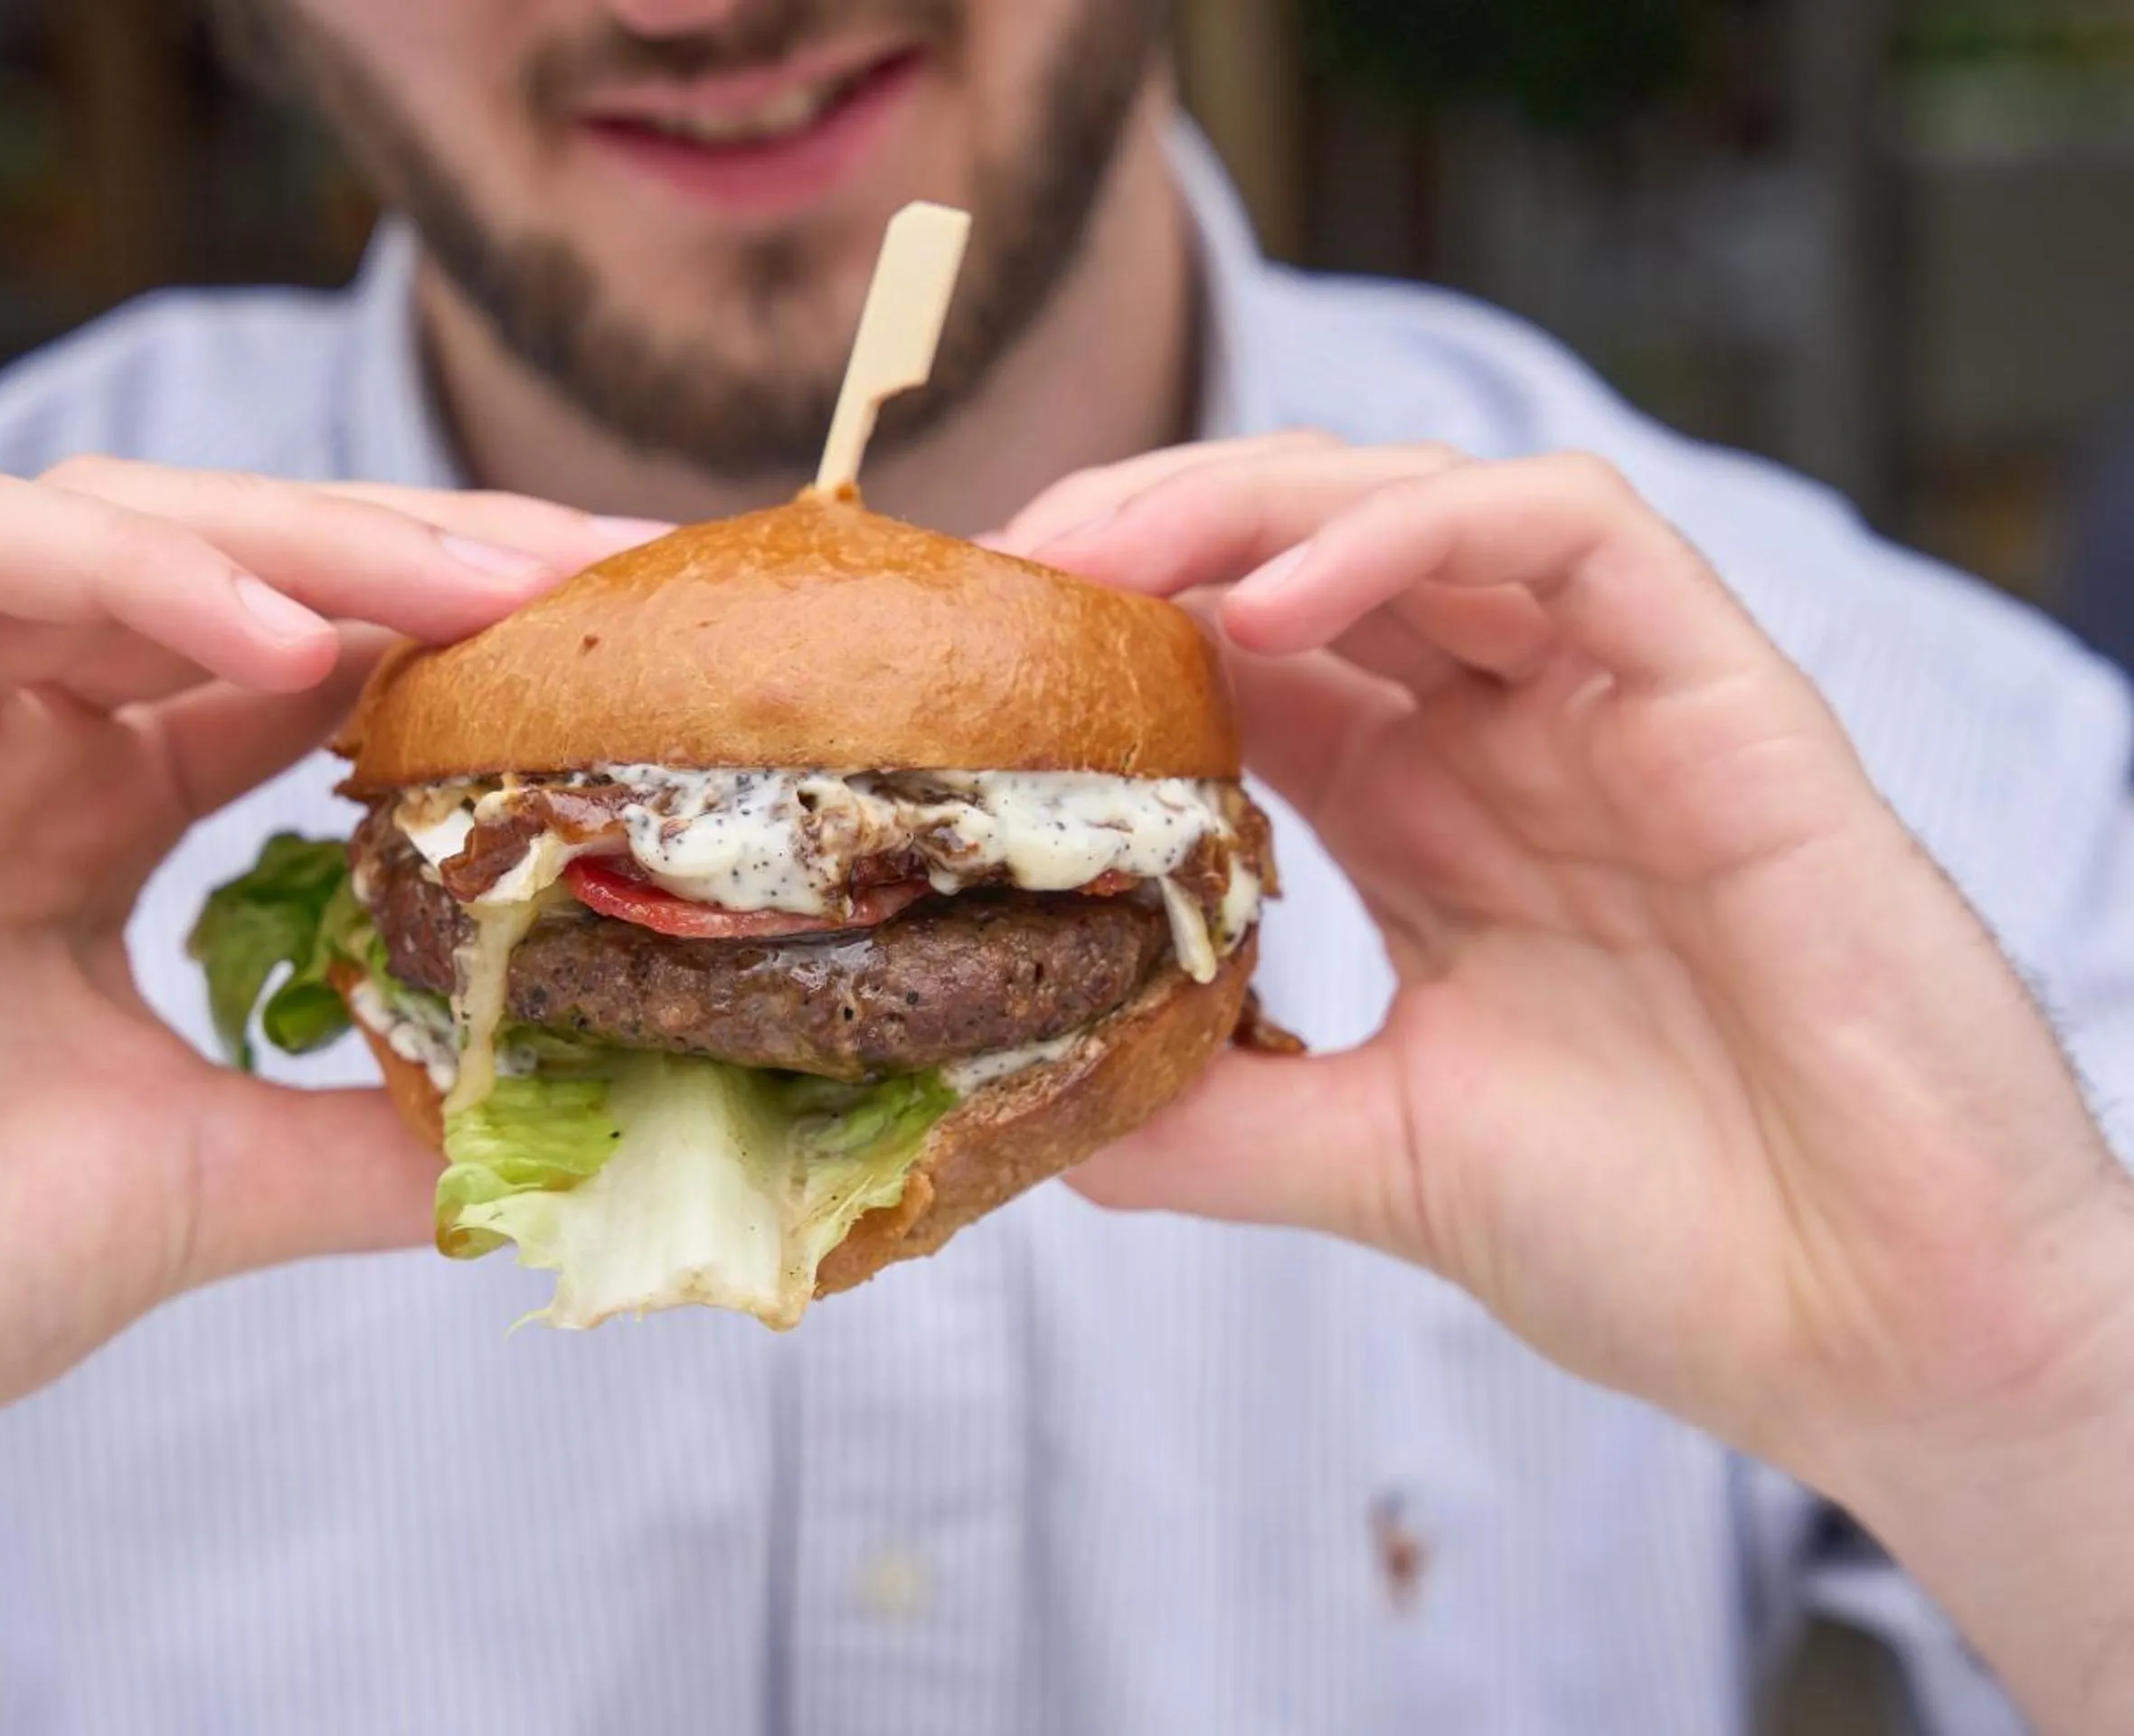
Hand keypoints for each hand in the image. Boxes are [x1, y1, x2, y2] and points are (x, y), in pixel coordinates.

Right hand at [0, 458, 649, 1511]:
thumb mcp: (213, 1173)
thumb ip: (376, 1125)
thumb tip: (562, 1119)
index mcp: (95, 807)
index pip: (308, 656)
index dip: (466, 625)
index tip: (631, 628)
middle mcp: (5, 730)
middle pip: (241, 564)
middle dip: (430, 552)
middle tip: (604, 569)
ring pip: (115, 524)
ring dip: (310, 539)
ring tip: (484, 591)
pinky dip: (128, 575)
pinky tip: (282, 636)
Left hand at [997, 438, 2133, 1723]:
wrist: (1893, 1337)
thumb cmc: (1671, 1249)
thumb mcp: (1379, 1163)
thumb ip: (1212, 1117)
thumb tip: (1029, 1102)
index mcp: (1425, 823)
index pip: (1240, 659)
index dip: (1106, 632)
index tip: (969, 662)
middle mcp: (1509, 741)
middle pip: (1304, 553)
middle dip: (1142, 535)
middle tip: (1002, 573)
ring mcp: (1615, 707)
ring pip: (1416, 504)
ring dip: (1244, 502)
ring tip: (1098, 557)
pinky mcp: (1724, 695)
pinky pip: (1570, 536)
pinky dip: (1413, 537)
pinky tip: (1278, 604)